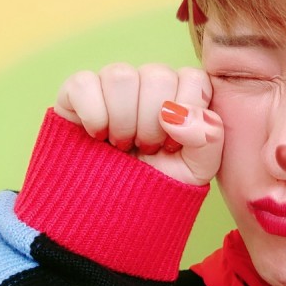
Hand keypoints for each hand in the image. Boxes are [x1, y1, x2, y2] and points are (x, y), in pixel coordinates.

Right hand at [54, 63, 222, 185]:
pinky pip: (84, 83)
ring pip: (121, 75)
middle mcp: (149, 83)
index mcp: (182, 94)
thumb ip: (207, 136)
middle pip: (157, 75)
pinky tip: (98, 136)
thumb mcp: (198, 168)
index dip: (185, 113)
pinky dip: (94, 115)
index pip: (192, 78)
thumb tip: (176, 112)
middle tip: (146, 148)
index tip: (173, 144)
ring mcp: (114, 86)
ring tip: (122, 145)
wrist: (115, 210)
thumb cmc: (160, 183)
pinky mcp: (78, 92)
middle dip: (152, 123)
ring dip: (123, 120)